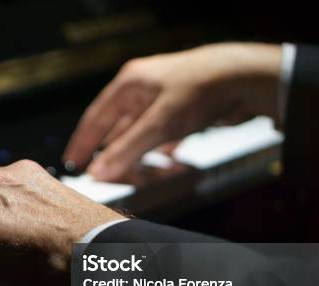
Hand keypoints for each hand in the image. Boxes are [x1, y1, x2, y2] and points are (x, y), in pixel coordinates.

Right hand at [63, 42, 281, 180]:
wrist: (245, 77)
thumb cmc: (200, 89)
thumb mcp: (158, 124)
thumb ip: (126, 151)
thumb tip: (98, 173)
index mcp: (128, 85)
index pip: (94, 119)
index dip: (82, 144)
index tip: (73, 164)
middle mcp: (141, 89)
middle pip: (117, 128)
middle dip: (114, 153)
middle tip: (106, 175)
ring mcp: (161, 98)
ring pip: (140, 132)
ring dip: (139, 153)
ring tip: (137, 172)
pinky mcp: (180, 108)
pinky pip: (161, 133)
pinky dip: (160, 148)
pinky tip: (165, 159)